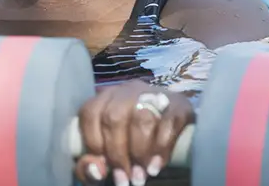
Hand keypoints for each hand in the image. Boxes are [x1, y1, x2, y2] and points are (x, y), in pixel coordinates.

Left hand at [75, 81, 193, 185]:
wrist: (178, 127)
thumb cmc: (133, 140)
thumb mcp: (110, 148)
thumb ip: (94, 161)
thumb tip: (97, 172)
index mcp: (105, 98)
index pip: (90, 113)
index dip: (93, 142)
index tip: (103, 168)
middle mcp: (126, 91)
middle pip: (114, 117)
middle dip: (117, 153)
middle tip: (124, 178)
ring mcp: (153, 95)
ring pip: (141, 120)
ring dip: (138, 153)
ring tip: (140, 176)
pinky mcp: (179, 105)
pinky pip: (168, 125)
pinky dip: (160, 150)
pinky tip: (156, 167)